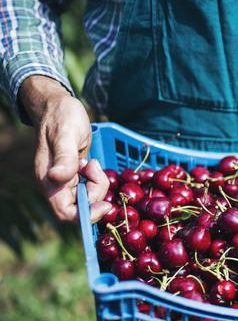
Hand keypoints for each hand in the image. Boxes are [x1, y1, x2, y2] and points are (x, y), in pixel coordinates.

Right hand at [20, 76, 110, 222]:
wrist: (59, 106)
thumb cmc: (61, 117)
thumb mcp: (66, 135)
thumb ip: (64, 158)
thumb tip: (57, 178)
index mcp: (49, 180)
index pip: (66, 213)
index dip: (87, 214)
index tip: (105, 203)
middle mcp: (56, 184)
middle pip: (82, 207)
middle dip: (96, 192)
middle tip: (96, 168)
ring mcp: (66, 181)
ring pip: (88, 197)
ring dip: (97, 183)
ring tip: (92, 161)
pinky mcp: (75, 176)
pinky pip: (90, 187)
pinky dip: (96, 179)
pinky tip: (91, 162)